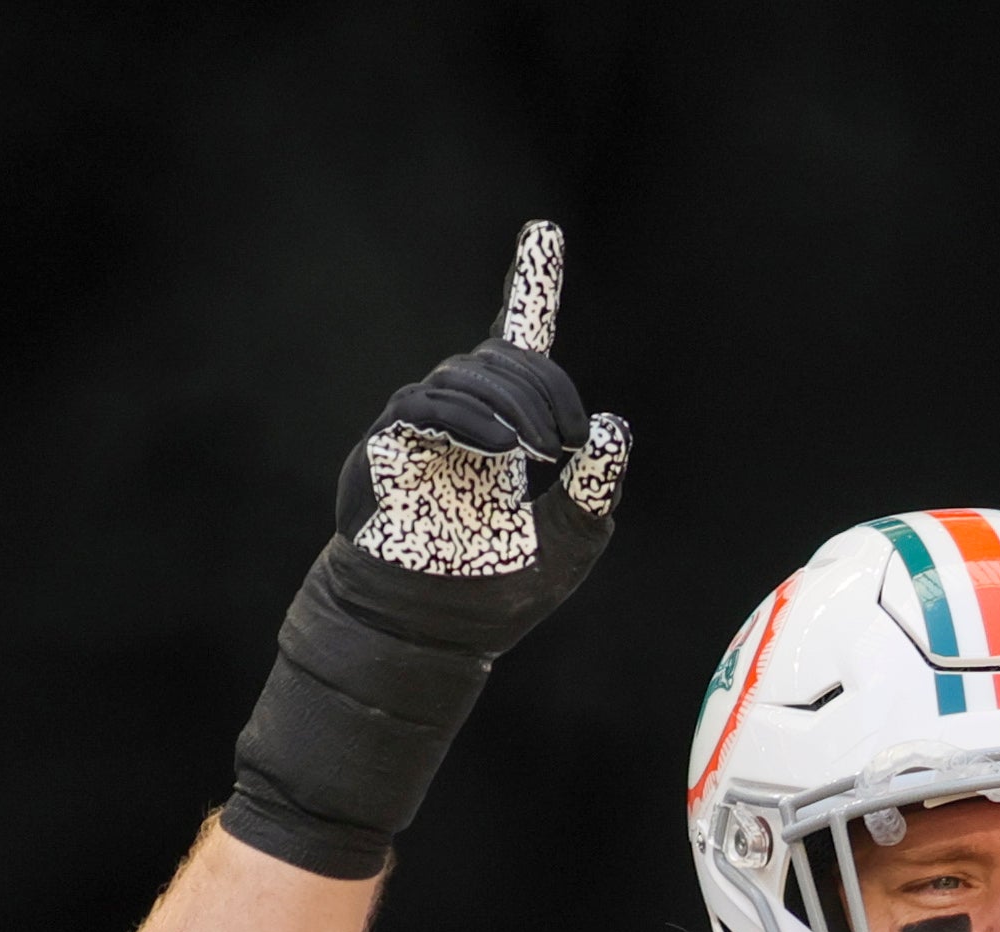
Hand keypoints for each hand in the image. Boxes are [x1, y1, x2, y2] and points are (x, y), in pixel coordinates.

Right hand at [224, 220, 634, 876]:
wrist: (430, 636)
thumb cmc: (498, 592)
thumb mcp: (571, 543)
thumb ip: (598, 488)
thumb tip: (613, 423)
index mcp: (508, 423)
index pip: (520, 338)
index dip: (531, 280)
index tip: (545, 228)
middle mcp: (461, 411)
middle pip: (503, 357)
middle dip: (545, 387)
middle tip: (570, 442)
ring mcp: (419, 424)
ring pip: (466, 376)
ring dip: (512, 405)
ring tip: (539, 454)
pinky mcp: (386, 446)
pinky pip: (425, 408)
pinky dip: (468, 422)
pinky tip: (501, 450)